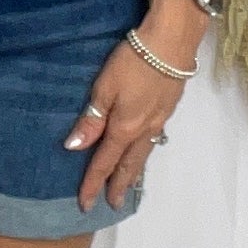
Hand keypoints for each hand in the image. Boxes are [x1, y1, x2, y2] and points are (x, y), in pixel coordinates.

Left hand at [65, 0, 200, 207]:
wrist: (173, 42)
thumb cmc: (134, 61)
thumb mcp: (105, 87)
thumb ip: (91, 120)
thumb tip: (75, 148)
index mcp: (124, 128)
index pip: (104, 162)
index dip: (93, 184)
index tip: (85, 204)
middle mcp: (143, 131)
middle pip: (128, 165)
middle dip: (118, 186)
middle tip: (112, 205)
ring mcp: (159, 121)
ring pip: (144, 155)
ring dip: (134, 173)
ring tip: (128, 186)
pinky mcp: (168, 109)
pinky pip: (153, 142)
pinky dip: (145, 154)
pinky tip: (144, 151)